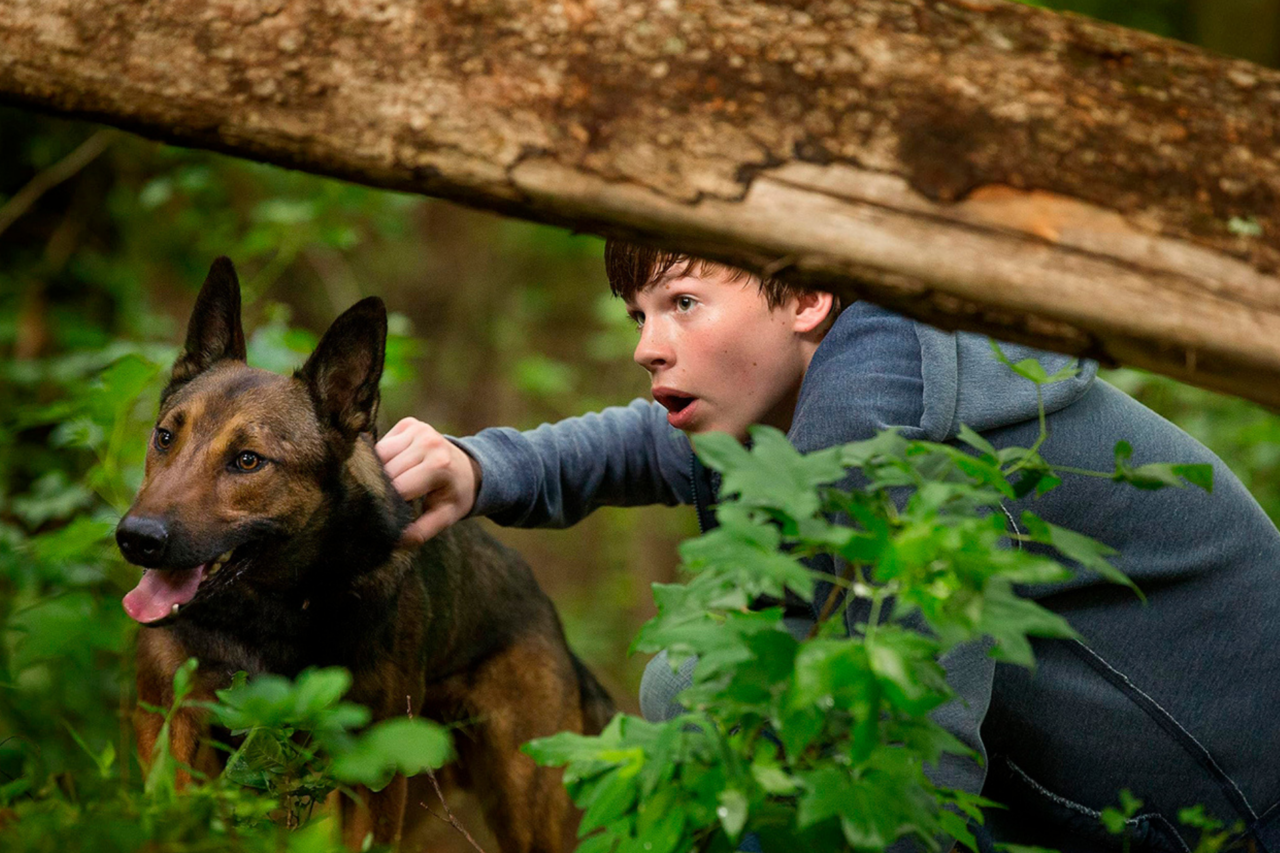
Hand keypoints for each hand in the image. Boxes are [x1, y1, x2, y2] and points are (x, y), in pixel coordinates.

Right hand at [376, 417, 481, 544]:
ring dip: (376, 471)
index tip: (377, 517)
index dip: (385, 504)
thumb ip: (421, 530)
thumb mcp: (445, 516)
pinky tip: (392, 468)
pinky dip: (380, 458)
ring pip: (378, 454)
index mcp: (438, 465)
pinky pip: (381, 443)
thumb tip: (396, 539)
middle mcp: (428, 442)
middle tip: (378, 504)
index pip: (397, 487)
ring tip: (386, 486)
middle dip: (378, 488)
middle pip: (384, 470)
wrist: (468, 468)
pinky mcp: (408, 423)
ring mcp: (418, 429)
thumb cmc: (454, 495)